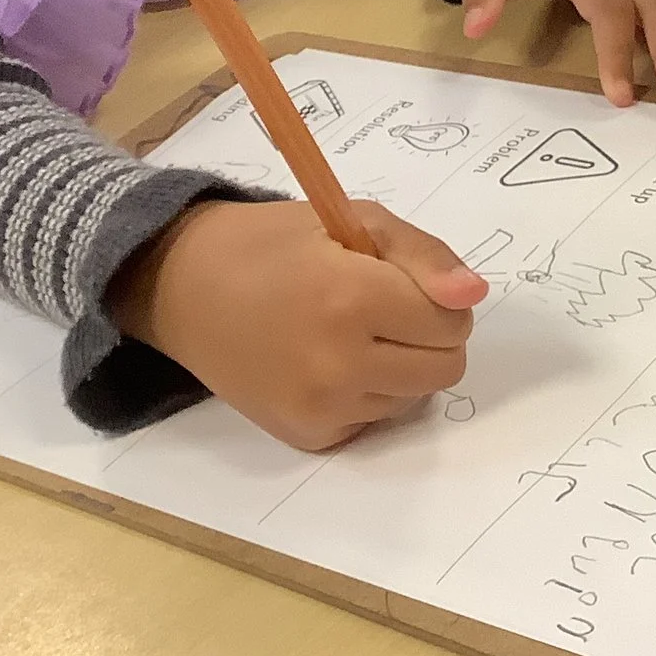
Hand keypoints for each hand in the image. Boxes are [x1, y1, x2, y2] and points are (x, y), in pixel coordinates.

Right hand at [109, 199, 486, 451]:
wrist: (182, 287)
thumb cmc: (273, 244)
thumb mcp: (352, 219)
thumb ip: (423, 255)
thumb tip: (473, 296)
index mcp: (352, 298)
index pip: (452, 321)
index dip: (437, 296)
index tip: (400, 281)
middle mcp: (339, 363)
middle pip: (444, 368)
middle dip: (428, 336)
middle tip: (383, 309)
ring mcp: (321, 407)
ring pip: (413, 398)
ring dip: (398, 367)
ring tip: (347, 333)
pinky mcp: (306, 435)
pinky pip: (374, 422)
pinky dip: (365, 395)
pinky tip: (325, 364)